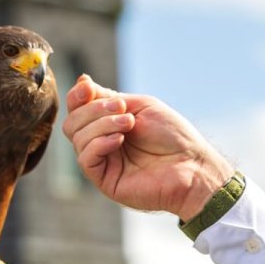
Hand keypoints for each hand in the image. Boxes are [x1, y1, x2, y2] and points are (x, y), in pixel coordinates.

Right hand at [63, 75, 233, 219]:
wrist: (191, 164)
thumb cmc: (172, 135)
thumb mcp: (140, 105)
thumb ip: (108, 97)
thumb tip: (81, 82)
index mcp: (108, 124)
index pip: (78, 109)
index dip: (77, 96)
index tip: (87, 87)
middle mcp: (102, 142)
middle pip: (73, 123)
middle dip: (93, 110)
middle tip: (122, 108)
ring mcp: (103, 162)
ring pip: (78, 138)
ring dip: (102, 124)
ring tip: (129, 123)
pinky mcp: (105, 180)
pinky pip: (85, 159)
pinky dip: (99, 143)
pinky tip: (119, 140)